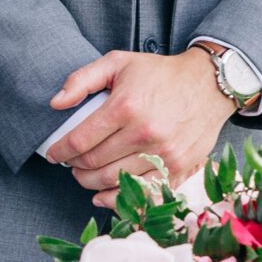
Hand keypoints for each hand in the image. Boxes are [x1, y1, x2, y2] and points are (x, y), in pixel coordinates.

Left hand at [45, 46, 228, 206]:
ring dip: (91, 183)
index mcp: (125, 107)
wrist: (208, 84)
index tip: (53, 154)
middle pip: (94, 164)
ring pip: (114, 181)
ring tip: (86, 175)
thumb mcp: (118, 62)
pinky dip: (118, 199)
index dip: (60, 152)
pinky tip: (103, 195)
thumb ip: (82, 80)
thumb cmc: (160, 73)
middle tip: (70, 164)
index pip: (81, 141)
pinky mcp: (178, 168)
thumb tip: (55, 104)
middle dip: (74, 167)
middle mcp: (144, 133)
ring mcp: (163, 154)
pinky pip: (142, 194)